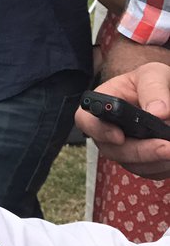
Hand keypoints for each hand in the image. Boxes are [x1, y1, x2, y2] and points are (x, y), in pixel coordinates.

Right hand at [75, 62, 169, 177]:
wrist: (162, 94)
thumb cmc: (151, 81)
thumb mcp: (152, 74)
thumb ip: (153, 88)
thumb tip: (158, 113)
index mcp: (101, 104)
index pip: (85, 120)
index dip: (99, 130)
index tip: (119, 136)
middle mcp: (106, 130)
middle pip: (112, 150)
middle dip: (141, 151)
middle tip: (167, 147)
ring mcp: (122, 148)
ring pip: (132, 164)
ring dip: (156, 160)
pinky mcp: (140, 162)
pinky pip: (148, 171)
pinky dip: (163, 166)